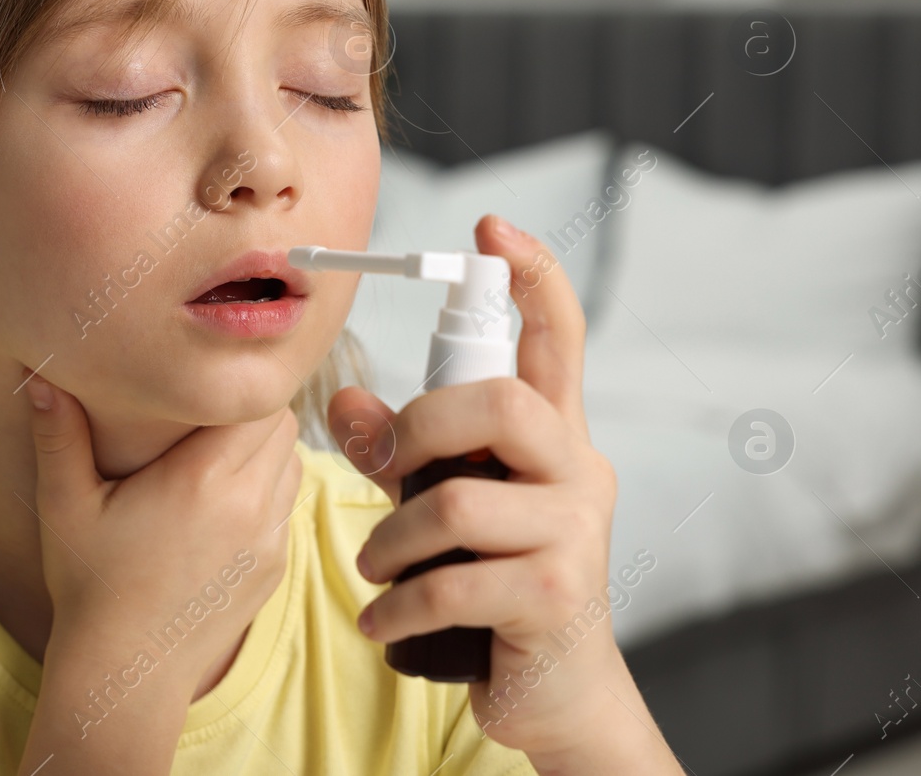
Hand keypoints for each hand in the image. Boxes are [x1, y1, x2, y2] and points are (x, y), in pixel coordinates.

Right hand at [22, 372, 301, 695]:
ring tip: (214, 455)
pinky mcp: (274, 567)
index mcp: (203, 479)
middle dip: (249, 412)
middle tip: (205, 415)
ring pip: (292, 463)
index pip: (257, 401)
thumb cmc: (90, 586)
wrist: (125, 673)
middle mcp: (249, 505)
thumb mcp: (65, 506)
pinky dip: (265, 492)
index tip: (201, 388)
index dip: (234, 386)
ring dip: (262, 451)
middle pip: (282, 425)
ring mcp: (269, 540)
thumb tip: (39, 377)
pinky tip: (219, 503)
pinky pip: (286, 506)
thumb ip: (58, 436)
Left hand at [327, 215, 657, 765]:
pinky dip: (399, 604)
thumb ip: (398, 450)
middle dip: (421, 429)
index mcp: (554, 435)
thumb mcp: (440, 503)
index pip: (557, 338)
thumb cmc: (492, 578)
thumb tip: (342, 401)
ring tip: (373, 568)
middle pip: (502, 403)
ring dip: (391, 538)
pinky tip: (382, 619)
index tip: (490, 228)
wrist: (555, 692)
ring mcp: (576, 534)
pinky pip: (454, 582)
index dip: (533, 276)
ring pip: (460, 501)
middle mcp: (577, 471)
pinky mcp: (557, 598)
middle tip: (386, 470)